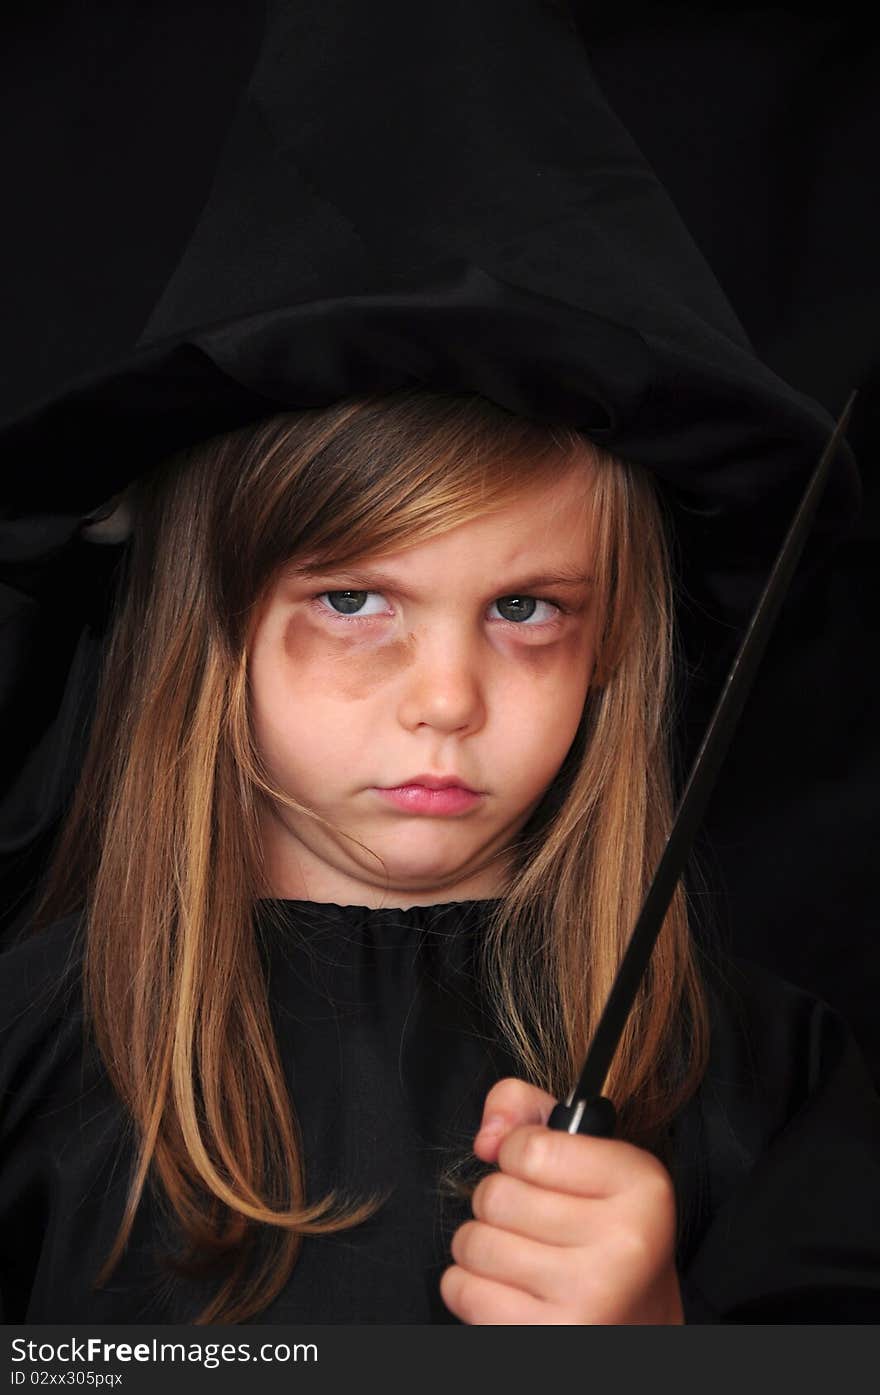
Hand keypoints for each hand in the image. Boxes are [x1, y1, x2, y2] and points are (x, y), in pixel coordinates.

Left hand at [440, 1077, 683, 1324]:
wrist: (634, 1326)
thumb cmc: (600, 1234)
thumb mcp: (587, 1156)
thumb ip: (530, 1112)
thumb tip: (486, 1137)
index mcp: (643, 1186)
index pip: (531, 1145)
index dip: (519, 1154)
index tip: (542, 1176)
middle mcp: (626, 1243)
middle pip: (496, 1195)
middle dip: (497, 1204)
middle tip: (532, 1224)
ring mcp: (589, 1298)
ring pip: (472, 1242)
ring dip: (481, 1246)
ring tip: (519, 1259)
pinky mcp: (549, 1337)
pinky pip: (462, 1289)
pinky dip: (470, 1288)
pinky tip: (510, 1293)